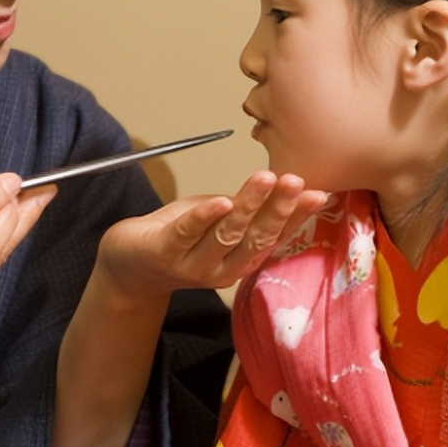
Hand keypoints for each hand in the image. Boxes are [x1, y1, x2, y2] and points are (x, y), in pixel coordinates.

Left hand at [94, 171, 326, 298]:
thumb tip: (289, 185)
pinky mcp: (164, 252)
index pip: (277, 236)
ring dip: (248, 205)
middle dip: (279, 208)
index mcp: (242, 259)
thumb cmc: (180, 236)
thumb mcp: (220, 219)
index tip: (319, 193)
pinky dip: (205, 217)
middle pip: (257, 237)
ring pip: (227, 233)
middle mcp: (224, 268)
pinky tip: (220, 202)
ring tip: (264, 179)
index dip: (298, 216)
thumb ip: (249, 208)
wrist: (129, 266)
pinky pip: (187, 233)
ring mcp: (194, 264)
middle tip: (295, 181)